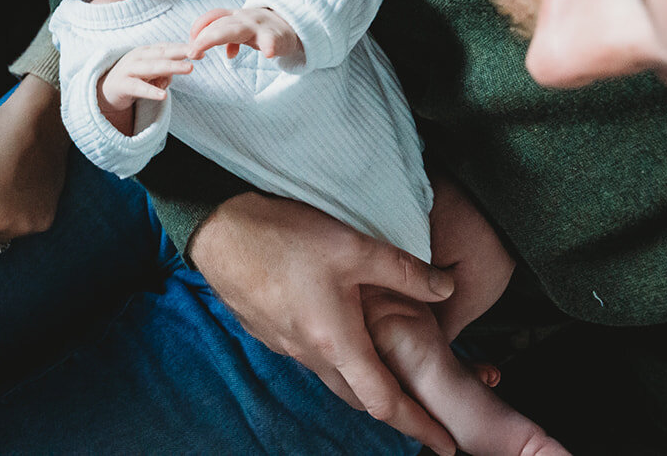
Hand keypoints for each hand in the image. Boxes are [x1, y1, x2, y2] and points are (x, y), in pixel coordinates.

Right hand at [97, 44, 192, 134]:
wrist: (106, 91)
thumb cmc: (134, 79)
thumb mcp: (152, 72)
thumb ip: (167, 70)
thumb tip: (180, 69)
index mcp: (146, 51)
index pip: (167, 47)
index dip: (184, 48)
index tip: (202, 49)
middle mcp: (138, 57)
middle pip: (162, 53)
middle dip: (181, 53)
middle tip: (198, 54)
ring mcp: (129, 69)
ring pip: (153, 67)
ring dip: (172, 67)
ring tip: (189, 69)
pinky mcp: (122, 85)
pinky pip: (139, 88)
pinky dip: (151, 91)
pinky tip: (163, 95)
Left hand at [188, 7, 302, 61]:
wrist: (293, 26)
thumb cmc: (262, 30)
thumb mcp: (242, 32)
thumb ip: (228, 38)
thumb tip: (225, 53)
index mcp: (234, 17)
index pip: (212, 17)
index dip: (199, 27)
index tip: (190, 44)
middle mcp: (243, 18)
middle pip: (219, 24)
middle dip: (204, 37)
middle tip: (191, 52)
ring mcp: (259, 26)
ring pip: (238, 29)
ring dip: (221, 37)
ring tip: (208, 48)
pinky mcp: (276, 36)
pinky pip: (271, 40)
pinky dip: (270, 45)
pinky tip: (269, 54)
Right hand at [190, 193, 458, 455]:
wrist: (219, 231)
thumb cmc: (284, 238)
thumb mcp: (354, 247)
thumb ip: (405, 270)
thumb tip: (447, 286)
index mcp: (337, 343)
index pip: (386, 402)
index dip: (420, 426)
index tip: (445, 445)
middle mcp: (309, 354)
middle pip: (358, 398)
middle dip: (393, 409)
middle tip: (420, 414)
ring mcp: (284, 345)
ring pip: (331, 377)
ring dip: (359, 382)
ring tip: (382, 372)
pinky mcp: (266, 330)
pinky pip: (307, 357)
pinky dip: (332, 358)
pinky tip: (336, 332)